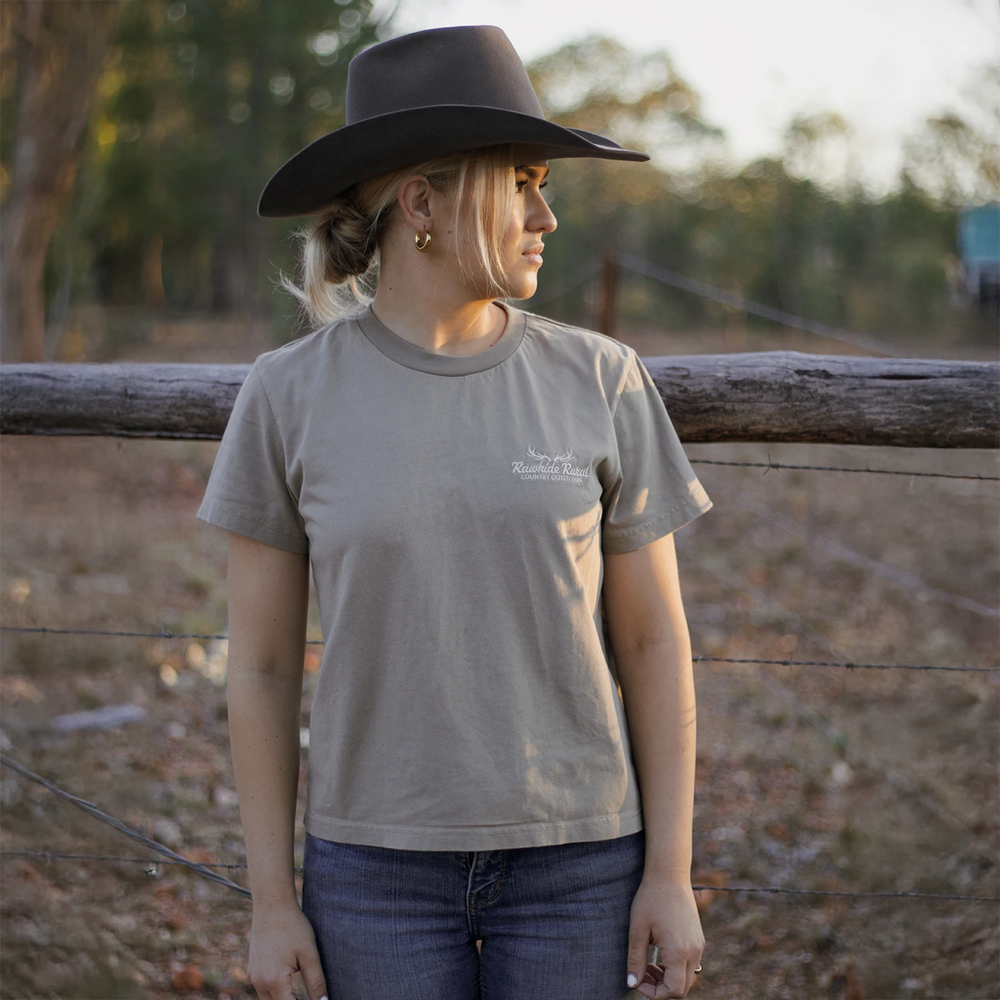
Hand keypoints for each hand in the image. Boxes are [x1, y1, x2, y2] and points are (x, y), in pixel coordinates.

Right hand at [247, 901, 327, 999]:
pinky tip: (289, 981)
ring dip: (284, 998)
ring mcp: (253, 976)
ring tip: (300, 992)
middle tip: (310, 995)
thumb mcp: (309, 953)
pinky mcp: (252, 969)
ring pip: (268, 999)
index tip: (316, 999)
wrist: (272, 905)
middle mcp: (259, 983)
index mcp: (274, 981)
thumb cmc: (293, 926)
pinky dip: (276, 991)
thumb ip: (316, 981)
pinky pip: (264, 989)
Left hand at [626, 875, 703, 997]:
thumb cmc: (651, 898)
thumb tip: (632, 984)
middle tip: (642, 974)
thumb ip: (635, 959)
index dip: (654, 994)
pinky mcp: (698, 939)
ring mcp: (699, 945)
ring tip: (648, 965)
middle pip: (682, 988)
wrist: (669, 874)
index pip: (673, 991)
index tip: (638, 981)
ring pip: (687, 978)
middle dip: (661, 988)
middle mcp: (694, 951)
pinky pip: (690, 965)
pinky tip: (658, 955)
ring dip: (668, 979)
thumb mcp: (637, 929)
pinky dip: (675, 968)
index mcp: (679, 951)